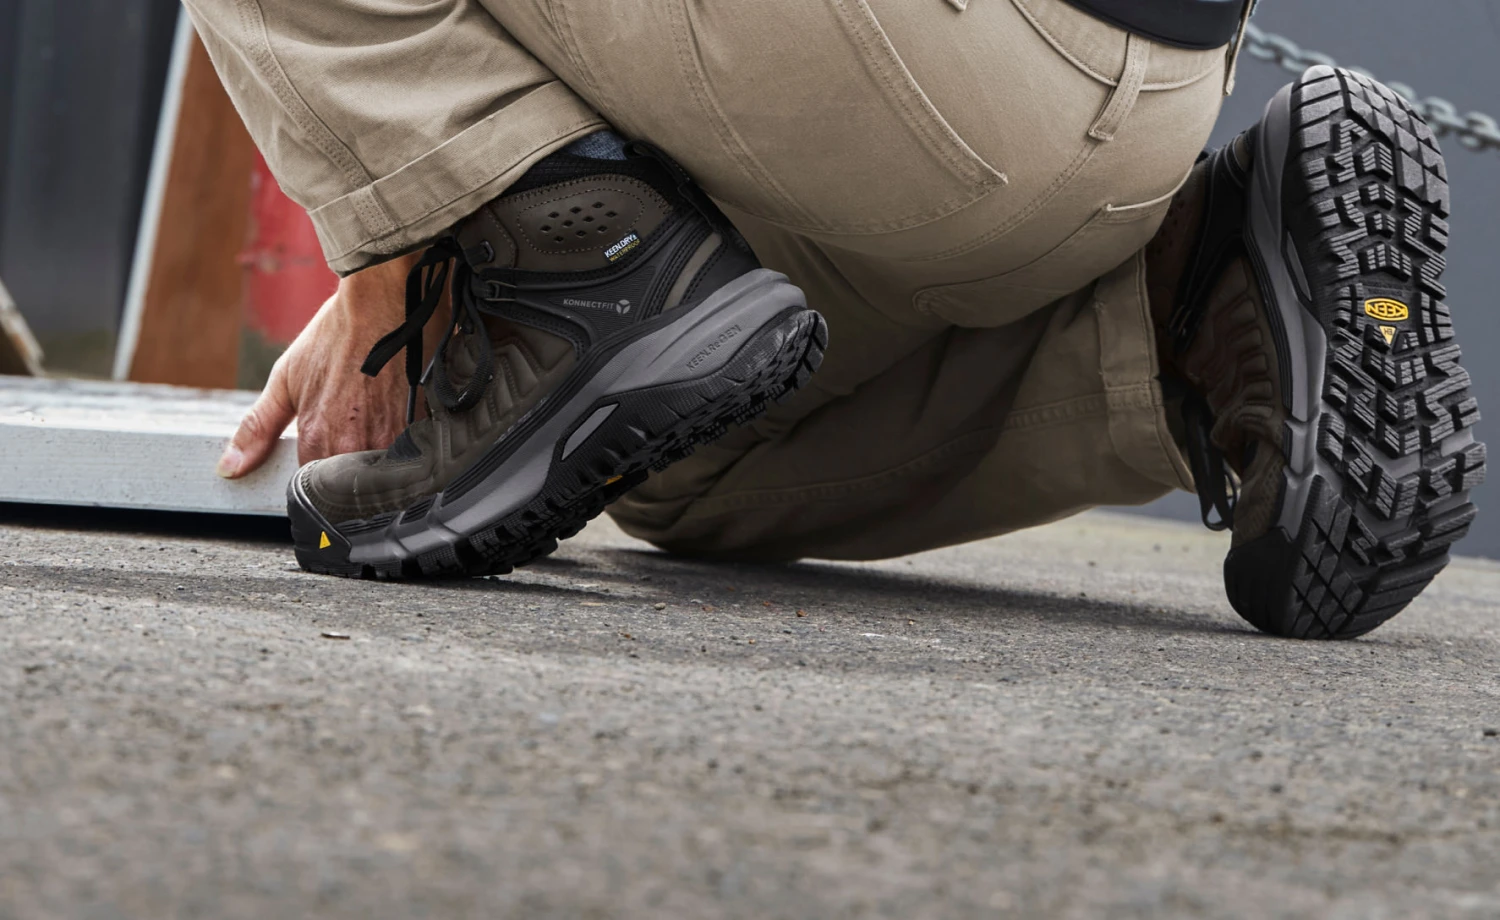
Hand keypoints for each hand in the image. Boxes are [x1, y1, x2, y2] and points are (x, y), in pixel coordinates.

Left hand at [216, 253, 443, 477]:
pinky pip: (409, 458)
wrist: (385, 301)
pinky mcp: (421, 429)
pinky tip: (396, 418)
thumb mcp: (285, 378)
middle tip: (351, 434)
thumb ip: (257, 428)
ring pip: (380, 476)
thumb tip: (228, 467)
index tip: (321, 459)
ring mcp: (392, 440)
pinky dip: (402, 448)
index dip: (314, 476)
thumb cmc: (336, 334)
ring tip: (374, 423)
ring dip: (375, 463)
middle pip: (349, 486)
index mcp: (318, 438)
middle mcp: (355, 447)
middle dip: (347, 472)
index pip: (312, 486)